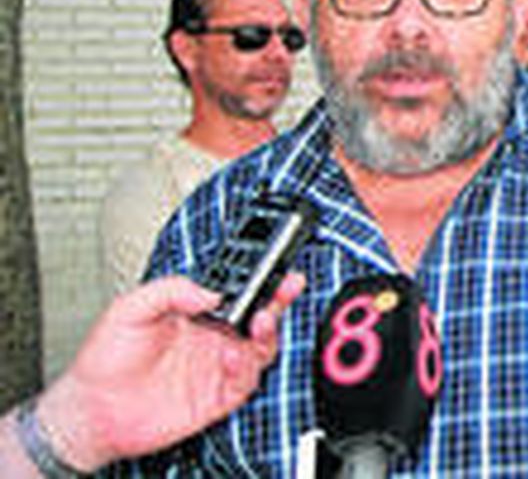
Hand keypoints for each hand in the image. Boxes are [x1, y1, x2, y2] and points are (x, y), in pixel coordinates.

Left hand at [35, 272, 304, 470]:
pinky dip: (247, 369)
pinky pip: (245, 383)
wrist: (91, 409)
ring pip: (260, 349)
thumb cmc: (105, 359)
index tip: (275, 269)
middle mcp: (213, 340)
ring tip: (259, 322)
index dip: (261, 282)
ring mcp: (216, 369)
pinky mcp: (216, 399)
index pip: (239, 295)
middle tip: (285, 287)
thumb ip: (169, 290)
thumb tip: (210, 292)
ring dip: (267, 334)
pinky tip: (233, 357)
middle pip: (259, 318)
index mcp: (198, 315)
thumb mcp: (129, 308)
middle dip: (278, 301)